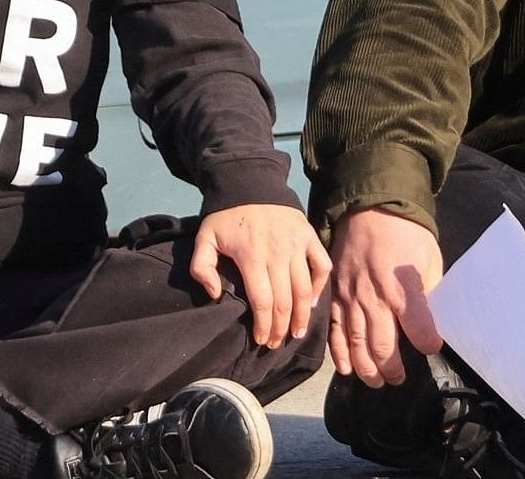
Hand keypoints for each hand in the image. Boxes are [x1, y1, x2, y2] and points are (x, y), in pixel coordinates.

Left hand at [188, 201, 330, 351]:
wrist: (249, 181)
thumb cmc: (225, 216)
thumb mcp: (204, 238)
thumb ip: (201, 268)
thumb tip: (215, 295)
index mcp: (251, 256)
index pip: (263, 301)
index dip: (264, 325)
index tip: (262, 340)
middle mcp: (278, 253)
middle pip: (285, 301)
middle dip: (282, 328)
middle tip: (277, 343)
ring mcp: (297, 245)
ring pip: (305, 289)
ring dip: (303, 316)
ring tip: (297, 333)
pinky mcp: (310, 236)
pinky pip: (322, 267)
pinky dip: (319, 287)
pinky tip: (311, 303)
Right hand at [328, 207, 447, 385]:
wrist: (368, 209)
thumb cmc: (406, 234)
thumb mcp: (429, 260)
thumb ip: (429, 293)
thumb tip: (433, 320)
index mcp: (403, 288)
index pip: (420, 329)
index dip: (428, 344)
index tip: (431, 349)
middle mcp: (374, 297)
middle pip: (382, 345)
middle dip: (392, 368)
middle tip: (398, 379)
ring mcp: (350, 297)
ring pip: (356, 343)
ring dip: (366, 368)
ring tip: (377, 381)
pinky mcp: (334, 294)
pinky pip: (334, 329)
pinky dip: (339, 352)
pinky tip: (347, 368)